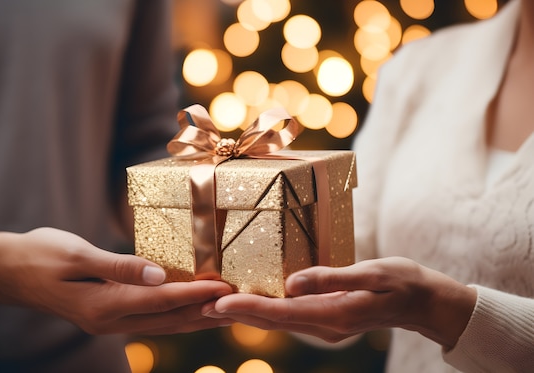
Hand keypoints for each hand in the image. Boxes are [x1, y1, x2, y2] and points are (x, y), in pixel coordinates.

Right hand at [0, 227, 233, 334]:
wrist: (7, 270)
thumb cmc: (39, 255)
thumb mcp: (76, 255)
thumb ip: (119, 267)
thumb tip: (160, 275)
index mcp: (103, 305)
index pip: (161, 301)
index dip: (196, 295)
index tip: (226, 288)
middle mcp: (110, 320)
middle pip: (169, 320)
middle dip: (206, 313)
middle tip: (241, 306)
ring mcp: (108, 322)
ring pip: (163, 323)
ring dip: (195, 318)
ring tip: (226, 312)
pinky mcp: (107, 314)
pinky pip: (150, 318)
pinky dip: (175, 313)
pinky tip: (190, 308)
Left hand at [203, 257, 475, 348]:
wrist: (424, 303)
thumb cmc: (402, 281)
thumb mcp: (372, 273)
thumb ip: (331, 278)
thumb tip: (291, 282)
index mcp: (334, 313)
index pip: (281, 311)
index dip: (247, 307)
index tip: (217, 302)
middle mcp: (325, 326)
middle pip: (272, 320)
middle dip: (236, 313)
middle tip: (201, 304)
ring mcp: (326, 326)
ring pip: (278, 321)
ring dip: (247, 314)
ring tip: (215, 304)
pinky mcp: (327, 320)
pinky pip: (289, 317)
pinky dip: (266, 311)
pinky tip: (251, 302)